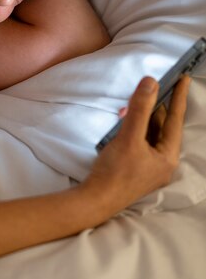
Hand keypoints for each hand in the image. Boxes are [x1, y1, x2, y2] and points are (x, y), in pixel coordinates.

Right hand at [83, 75, 190, 214]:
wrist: (95, 200)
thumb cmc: (115, 171)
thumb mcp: (129, 137)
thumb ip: (140, 109)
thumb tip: (151, 82)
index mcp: (168, 156)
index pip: (175, 120)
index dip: (179, 97)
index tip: (183, 78)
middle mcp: (163, 163)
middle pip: (163, 127)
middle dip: (156, 107)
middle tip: (152, 88)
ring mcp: (150, 167)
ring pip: (150, 134)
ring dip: (143, 118)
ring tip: (134, 102)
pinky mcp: (136, 169)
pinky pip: (140, 142)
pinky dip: (136, 129)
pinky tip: (126, 121)